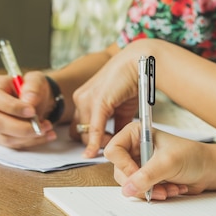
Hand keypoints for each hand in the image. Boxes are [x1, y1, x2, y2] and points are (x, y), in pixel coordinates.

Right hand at [0, 71, 56, 148]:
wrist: (35, 101)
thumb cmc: (32, 89)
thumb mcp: (36, 80)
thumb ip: (33, 86)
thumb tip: (29, 100)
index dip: (13, 107)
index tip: (32, 111)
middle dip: (23, 128)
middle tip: (43, 126)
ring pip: (5, 137)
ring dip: (29, 137)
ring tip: (47, 129)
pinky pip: (12, 145)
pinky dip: (31, 142)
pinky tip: (45, 135)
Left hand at [70, 43, 143, 157]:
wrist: (138, 62)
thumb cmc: (132, 82)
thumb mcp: (122, 108)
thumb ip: (117, 123)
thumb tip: (119, 138)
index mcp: (84, 98)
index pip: (80, 127)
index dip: (90, 140)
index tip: (105, 147)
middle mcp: (80, 99)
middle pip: (78, 132)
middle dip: (92, 144)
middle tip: (111, 147)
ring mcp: (86, 100)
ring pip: (84, 133)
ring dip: (97, 144)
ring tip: (114, 145)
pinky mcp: (97, 102)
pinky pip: (93, 129)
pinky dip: (95, 143)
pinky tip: (96, 152)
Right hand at [104, 122, 213, 199]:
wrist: (209, 170)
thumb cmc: (193, 156)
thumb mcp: (168, 162)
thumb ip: (147, 175)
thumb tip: (128, 188)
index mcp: (136, 134)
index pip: (114, 151)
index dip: (124, 165)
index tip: (138, 175)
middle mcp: (134, 149)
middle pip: (120, 171)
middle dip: (141, 182)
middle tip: (157, 187)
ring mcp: (139, 165)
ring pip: (129, 184)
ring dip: (150, 190)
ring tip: (169, 188)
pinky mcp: (146, 179)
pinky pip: (140, 191)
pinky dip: (155, 193)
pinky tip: (171, 189)